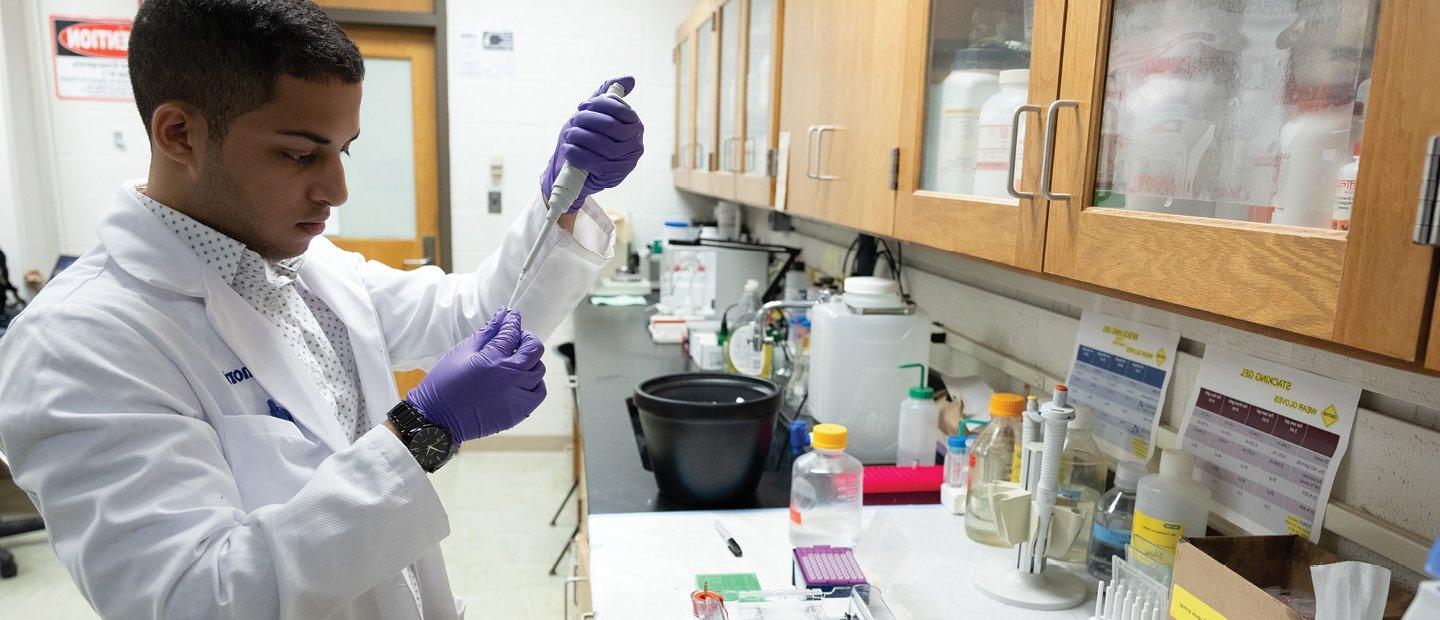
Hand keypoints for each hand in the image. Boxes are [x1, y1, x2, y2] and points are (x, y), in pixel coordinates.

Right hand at [406, 308, 546, 441]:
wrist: (438, 420)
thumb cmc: (444, 385)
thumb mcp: (461, 353)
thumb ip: (485, 333)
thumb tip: (501, 316)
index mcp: (492, 359)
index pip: (511, 332)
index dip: (513, 321)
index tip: (512, 316)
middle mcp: (510, 376)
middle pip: (534, 349)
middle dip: (527, 338)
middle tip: (517, 338)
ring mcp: (516, 395)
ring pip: (539, 370)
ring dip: (531, 361)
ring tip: (517, 361)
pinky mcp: (519, 411)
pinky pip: (539, 392)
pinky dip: (535, 383)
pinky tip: (521, 380)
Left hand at [540, 76, 644, 212]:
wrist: (575, 171)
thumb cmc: (586, 140)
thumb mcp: (595, 115)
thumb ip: (608, 96)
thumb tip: (630, 79)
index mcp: (634, 125)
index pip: (618, 108)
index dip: (597, 104)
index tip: (581, 106)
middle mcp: (636, 144)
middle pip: (611, 126)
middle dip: (587, 120)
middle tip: (573, 121)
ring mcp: (628, 162)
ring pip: (604, 144)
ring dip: (580, 137)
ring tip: (569, 135)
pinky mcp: (615, 176)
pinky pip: (596, 162)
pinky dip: (578, 154)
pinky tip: (569, 149)